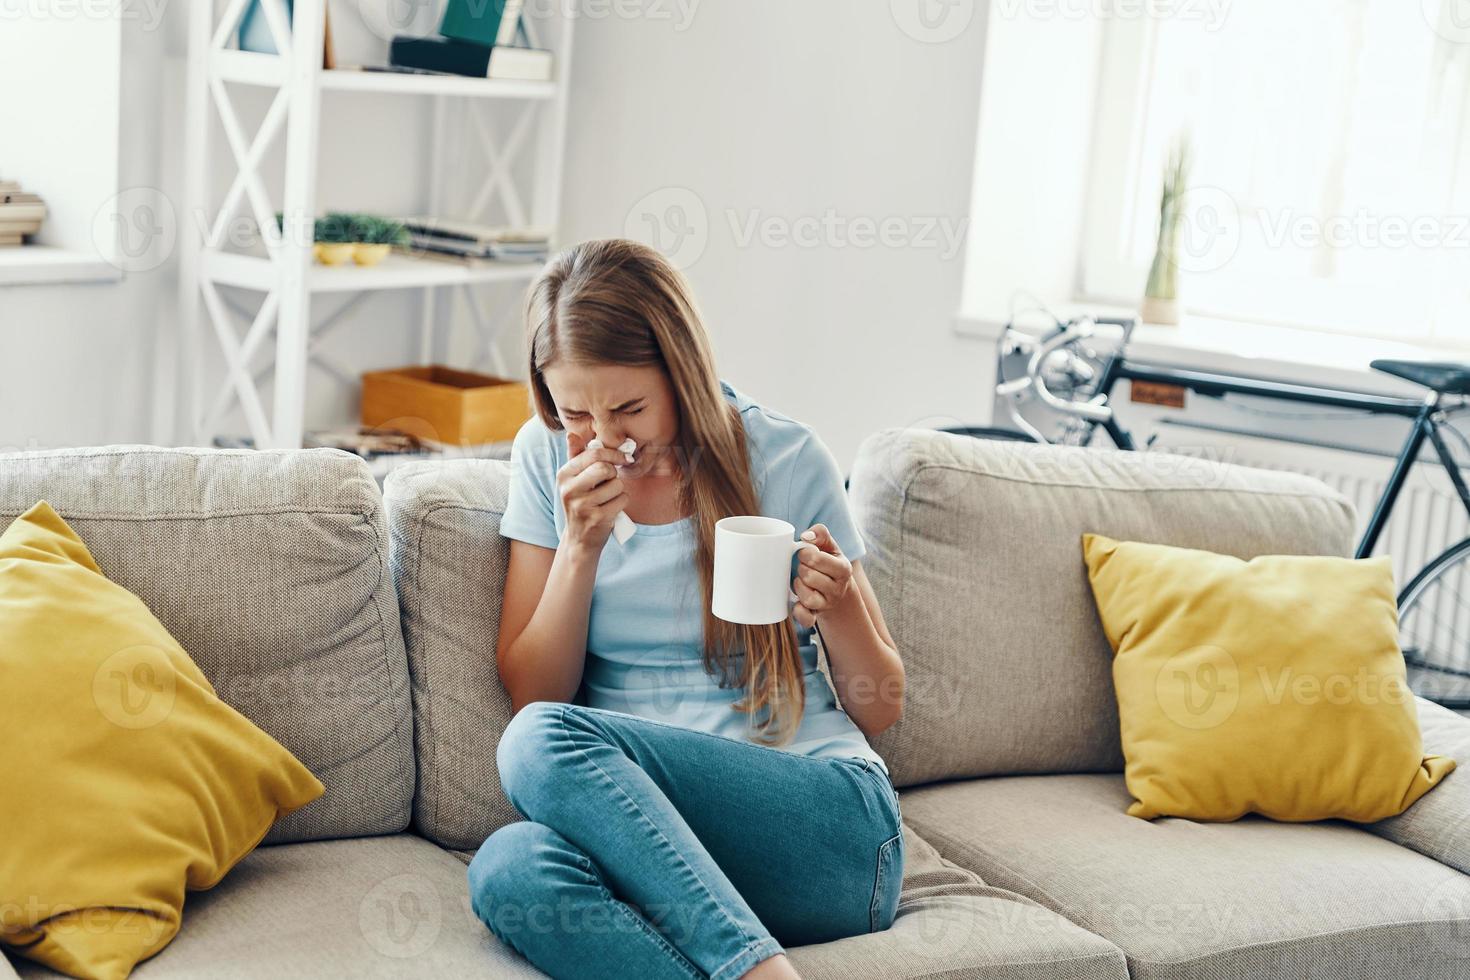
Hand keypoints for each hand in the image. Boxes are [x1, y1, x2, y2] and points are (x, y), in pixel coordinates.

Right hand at [558, 430, 632, 553]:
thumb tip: (571, 434)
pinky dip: (622, 502)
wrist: (579, 538)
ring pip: (616, 484)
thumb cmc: (581, 503)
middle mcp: (569, 490)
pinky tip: (611, 508)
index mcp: (564, 475)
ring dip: (619, 489)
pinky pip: (622, 500)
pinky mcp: (597, 518)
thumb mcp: (574, 480)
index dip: (613, 453)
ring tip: (608, 497)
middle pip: (604, 468)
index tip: (622, 458)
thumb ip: (575, 456)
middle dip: (614, 473)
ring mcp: (582, 506)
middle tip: (611, 480)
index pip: (593, 453)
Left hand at [791, 523, 852, 628]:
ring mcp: (828, 604)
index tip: (805, 553)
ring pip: (806, 597)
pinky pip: (806, 618)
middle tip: (804, 567)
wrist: (838, 590)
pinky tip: (796, 602)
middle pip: (809, 576)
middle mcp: (838, 588)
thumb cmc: (829, 563)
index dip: (805, 553)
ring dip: (798, 586)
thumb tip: (805, 537)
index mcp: (843, 569)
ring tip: (802, 580)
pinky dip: (799, 612)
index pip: (816, 558)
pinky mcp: (816, 616)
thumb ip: (820, 533)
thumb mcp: (829, 546)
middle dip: (801, 568)